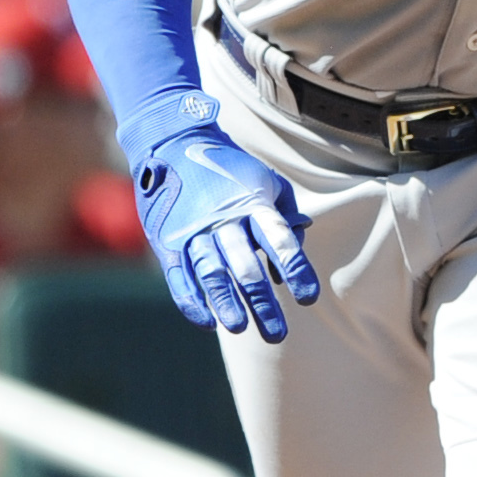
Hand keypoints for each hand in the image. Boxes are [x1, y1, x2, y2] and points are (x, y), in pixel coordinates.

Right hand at [129, 117, 319, 340]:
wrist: (173, 143)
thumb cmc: (229, 168)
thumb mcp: (265, 179)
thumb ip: (285, 210)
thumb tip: (299, 243)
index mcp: (252, 204)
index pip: (279, 241)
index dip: (295, 269)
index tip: (309, 297)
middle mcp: (223, 220)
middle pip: (246, 266)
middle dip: (262, 301)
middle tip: (278, 333)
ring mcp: (192, 231)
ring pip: (211, 273)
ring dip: (226, 303)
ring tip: (241, 328)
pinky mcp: (167, 241)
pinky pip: (179, 275)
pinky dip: (191, 300)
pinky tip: (206, 322)